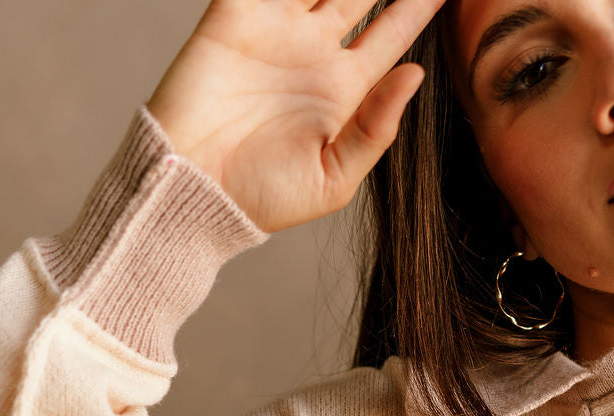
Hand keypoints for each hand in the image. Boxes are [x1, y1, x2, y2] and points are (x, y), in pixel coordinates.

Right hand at [146, 0, 448, 232]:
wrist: (193, 190)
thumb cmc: (263, 199)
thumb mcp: (332, 179)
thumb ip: (375, 131)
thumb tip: (416, 75)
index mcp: (344, 89)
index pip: (393, 30)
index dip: (421, 2)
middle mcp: (315, 50)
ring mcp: (277, 28)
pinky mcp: (237, 14)